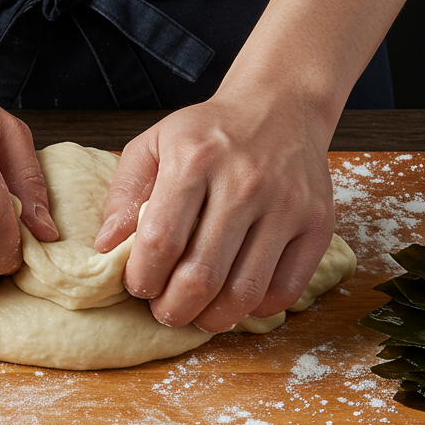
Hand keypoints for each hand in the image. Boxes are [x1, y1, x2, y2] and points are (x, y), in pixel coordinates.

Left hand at [94, 93, 336, 331]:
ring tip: (198, 313)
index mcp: (195, 159)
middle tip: (165, 311)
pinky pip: (285, 289)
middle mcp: (245, 182)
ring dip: (213, 318)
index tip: (138, 287)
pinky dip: (256, 309)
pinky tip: (236, 299)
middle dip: (173, 309)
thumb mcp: (154, 144)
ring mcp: (286, 204)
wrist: (281, 105)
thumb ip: (123, 194)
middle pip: (202, 275)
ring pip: (245, 291)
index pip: (161, 242)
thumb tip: (106, 248)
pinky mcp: (318, 224)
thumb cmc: (210, 132)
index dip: (142, 279)